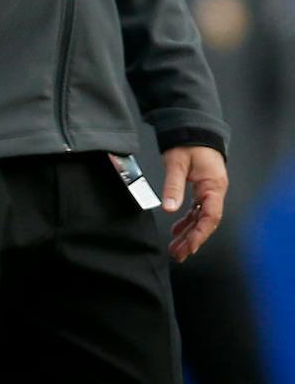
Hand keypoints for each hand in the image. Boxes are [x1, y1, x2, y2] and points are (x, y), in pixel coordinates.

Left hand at [163, 144, 227, 262]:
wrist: (193, 129)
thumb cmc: (188, 144)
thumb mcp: (176, 164)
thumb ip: (173, 186)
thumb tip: (169, 208)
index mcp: (214, 186)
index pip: (211, 215)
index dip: (201, 233)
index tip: (190, 246)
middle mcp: (214, 191)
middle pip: (205, 221)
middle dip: (193, 239)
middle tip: (179, 254)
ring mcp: (208, 191)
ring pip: (200, 218)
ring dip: (189, 233)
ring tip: (176, 249)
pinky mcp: (201, 189)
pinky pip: (195, 210)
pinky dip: (186, 222)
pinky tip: (176, 232)